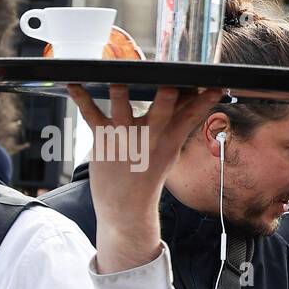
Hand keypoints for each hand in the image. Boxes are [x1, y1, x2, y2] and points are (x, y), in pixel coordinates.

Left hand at [69, 84, 223, 273]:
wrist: (125, 206)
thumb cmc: (148, 173)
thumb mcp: (170, 151)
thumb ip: (180, 124)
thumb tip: (192, 97)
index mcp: (170, 140)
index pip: (191, 117)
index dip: (203, 102)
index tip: (216, 88)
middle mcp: (149, 138)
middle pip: (161, 115)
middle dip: (166, 102)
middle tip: (170, 87)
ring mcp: (124, 138)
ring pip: (123, 114)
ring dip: (120, 98)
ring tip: (118, 83)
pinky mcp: (103, 139)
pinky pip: (91, 116)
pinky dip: (81, 100)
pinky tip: (73, 85)